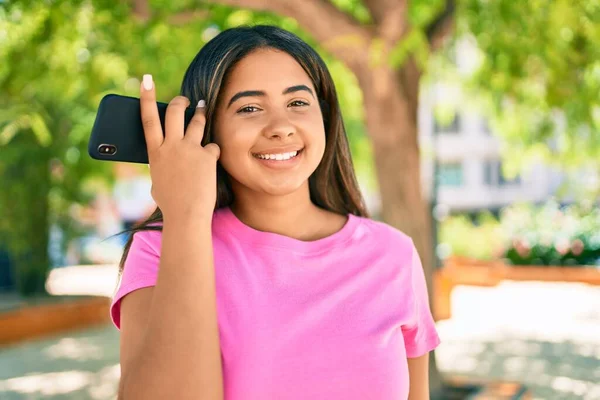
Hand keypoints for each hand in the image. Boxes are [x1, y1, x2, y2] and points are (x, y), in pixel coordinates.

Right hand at [140, 74, 219, 222]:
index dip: (146, 97)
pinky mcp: (207, 156)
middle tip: (184, 99)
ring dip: (200, 114)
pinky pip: (212, 147)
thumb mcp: (157, 181)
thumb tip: (163, 158)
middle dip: (179, 101)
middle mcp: (171, 146)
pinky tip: (211, 161)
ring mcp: (190, 149)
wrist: (186, 214)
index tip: (145, 80)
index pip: (148, 118)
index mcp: (155, 152)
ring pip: (196, 122)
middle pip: (174, 112)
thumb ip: (161, 164)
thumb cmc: (170, 202)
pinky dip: (212, 153)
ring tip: (202, 109)